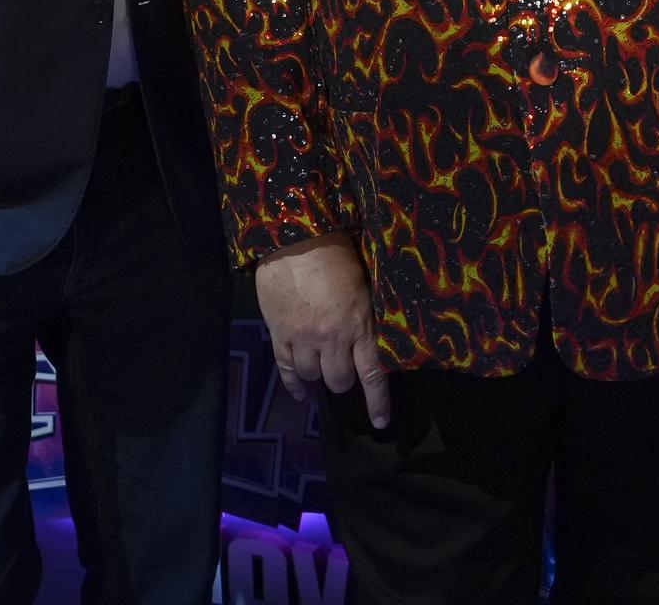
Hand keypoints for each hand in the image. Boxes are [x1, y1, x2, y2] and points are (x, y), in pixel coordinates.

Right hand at [253, 233, 389, 427]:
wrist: (295, 237)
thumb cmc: (336, 252)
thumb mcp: (363, 284)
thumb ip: (365, 315)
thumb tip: (370, 338)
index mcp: (359, 324)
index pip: (373, 373)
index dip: (377, 402)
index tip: (379, 423)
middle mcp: (332, 338)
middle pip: (339, 381)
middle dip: (343, 380)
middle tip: (343, 370)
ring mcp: (302, 338)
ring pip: (312, 376)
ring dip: (318, 375)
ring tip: (321, 364)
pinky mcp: (279, 333)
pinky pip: (286, 368)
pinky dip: (293, 384)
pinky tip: (300, 392)